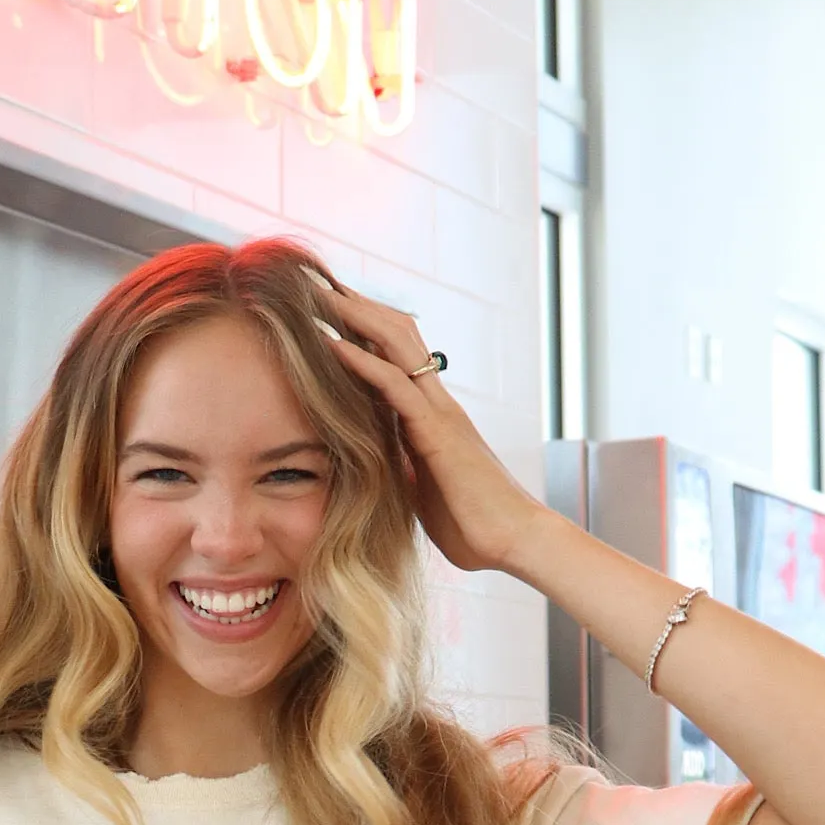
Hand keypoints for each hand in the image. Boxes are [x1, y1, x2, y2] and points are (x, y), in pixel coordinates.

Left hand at [319, 279, 546, 575]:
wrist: (512, 543)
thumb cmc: (470, 523)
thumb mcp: (420, 488)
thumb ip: (401, 465)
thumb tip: (373, 463)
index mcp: (429, 415)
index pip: (393, 354)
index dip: (360, 328)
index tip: (322, 308)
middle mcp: (436, 403)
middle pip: (394, 333)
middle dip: (354, 305)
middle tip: (312, 281)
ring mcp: (439, 412)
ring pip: (396, 345)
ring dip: (353, 317)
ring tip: (315, 293)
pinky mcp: (437, 433)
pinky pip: (395, 386)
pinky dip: (361, 363)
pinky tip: (330, 344)